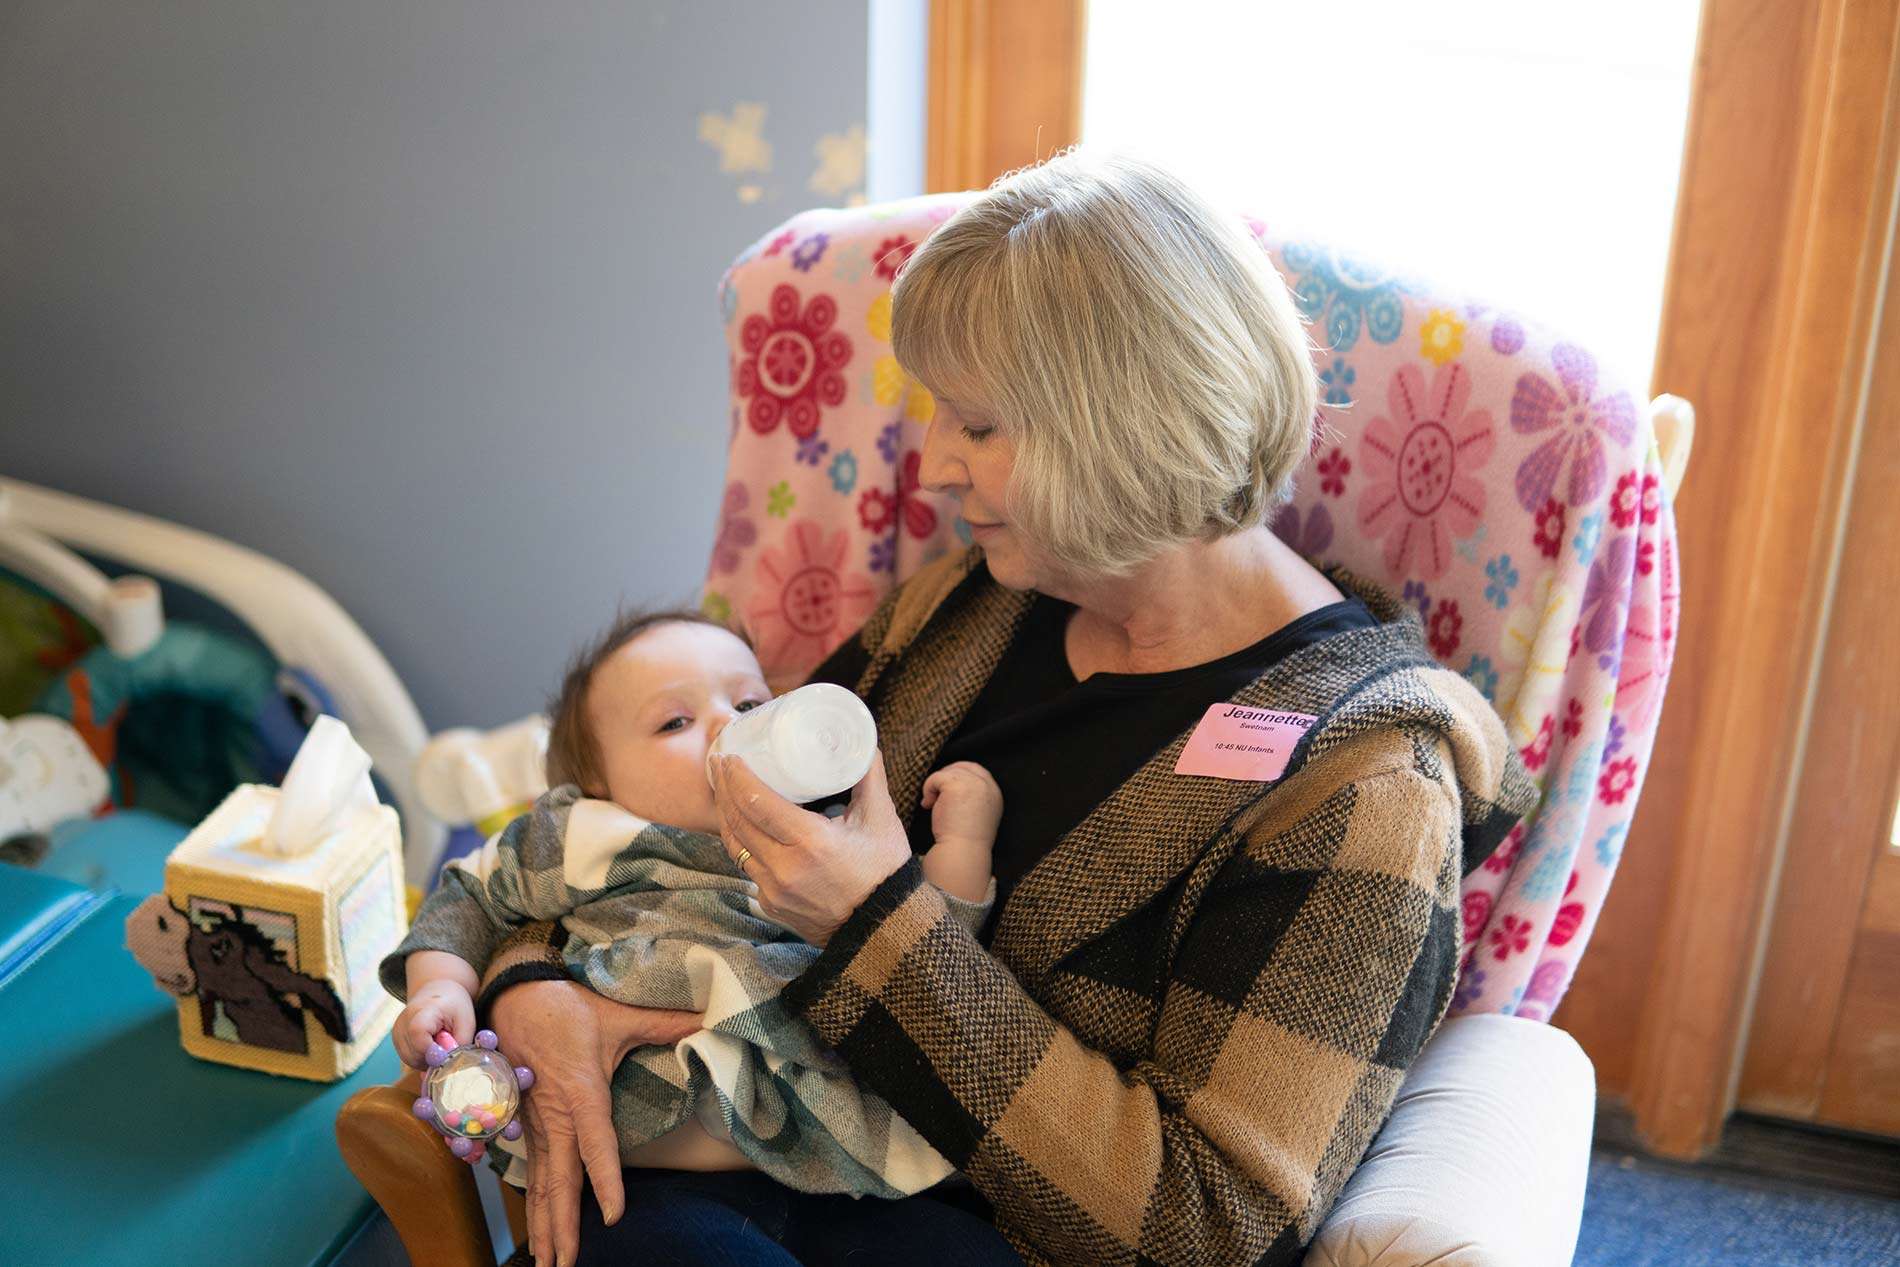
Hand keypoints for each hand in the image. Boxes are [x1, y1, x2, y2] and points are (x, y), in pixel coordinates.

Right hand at [394, 979, 473, 1068]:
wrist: (438, 992)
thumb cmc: (454, 1005)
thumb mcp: (466, 1021)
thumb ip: (460, 1043)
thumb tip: (449, 1066)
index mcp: (421, 1011)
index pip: (418, 1036)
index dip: (432, 1051)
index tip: (447, 1053)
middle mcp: (403, 1022)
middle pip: (414, 1054)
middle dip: (434, 1058)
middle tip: (447, 1044)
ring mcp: (397, 1033)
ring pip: (411, 1061)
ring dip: (428, 1060)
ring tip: (440, 1044)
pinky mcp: (397, 1040)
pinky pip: (409, 1059)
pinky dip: (422, 1058)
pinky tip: (432, 1046)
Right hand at [488, 978, 701, 1266]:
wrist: (514, 997)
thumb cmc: (569, 1008)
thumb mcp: (620, 1014)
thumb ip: (666, 1022)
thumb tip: (709, 1015)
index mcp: (582, 1093)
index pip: (597, 1145)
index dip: (605, 1180)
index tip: (614, 1214)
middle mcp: (556, 1117)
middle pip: (560, 1181)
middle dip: (564, 1226)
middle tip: (567, 1265)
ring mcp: (537, 1126)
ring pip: (541, 1185)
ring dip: (545, 1226)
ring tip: (548, 1264)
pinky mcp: (526, 1128)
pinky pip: (532, 1174)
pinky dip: (534, 1208)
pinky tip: (538, 1234)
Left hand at [710, 747, 911, 947]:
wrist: (882, 927)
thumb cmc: (884, 871)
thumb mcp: (881, 819)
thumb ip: (869, 777)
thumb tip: (864, 743)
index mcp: (810, 842)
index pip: (756, 802)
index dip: (737, 777)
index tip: (730, 757)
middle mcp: (784, 868)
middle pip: (737, 821)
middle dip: (724, 789)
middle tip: (719, 764)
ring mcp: (773, 890)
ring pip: (735, 846)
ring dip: (726, 816)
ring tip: (724, 791)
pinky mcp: (771, 904)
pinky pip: (747, 868)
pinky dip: (742, 843)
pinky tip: (742, 826)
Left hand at [921, 761, 1002, 847]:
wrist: (963, 853)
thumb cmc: (966, 841)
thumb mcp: (978, 815)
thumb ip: (973, 797)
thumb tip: (950, 785)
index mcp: (995, 792)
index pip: (977, 770)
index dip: (959, 775)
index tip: (946, 790)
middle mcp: (987, 784)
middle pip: (962, 767)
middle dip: (946, 778)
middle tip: (935, 796)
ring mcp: (972, 783)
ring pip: (947, 772)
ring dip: (935, 786)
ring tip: (931, 804)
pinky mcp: (955, 784)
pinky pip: (935, 777)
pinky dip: (928, 789)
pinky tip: (927, 805)